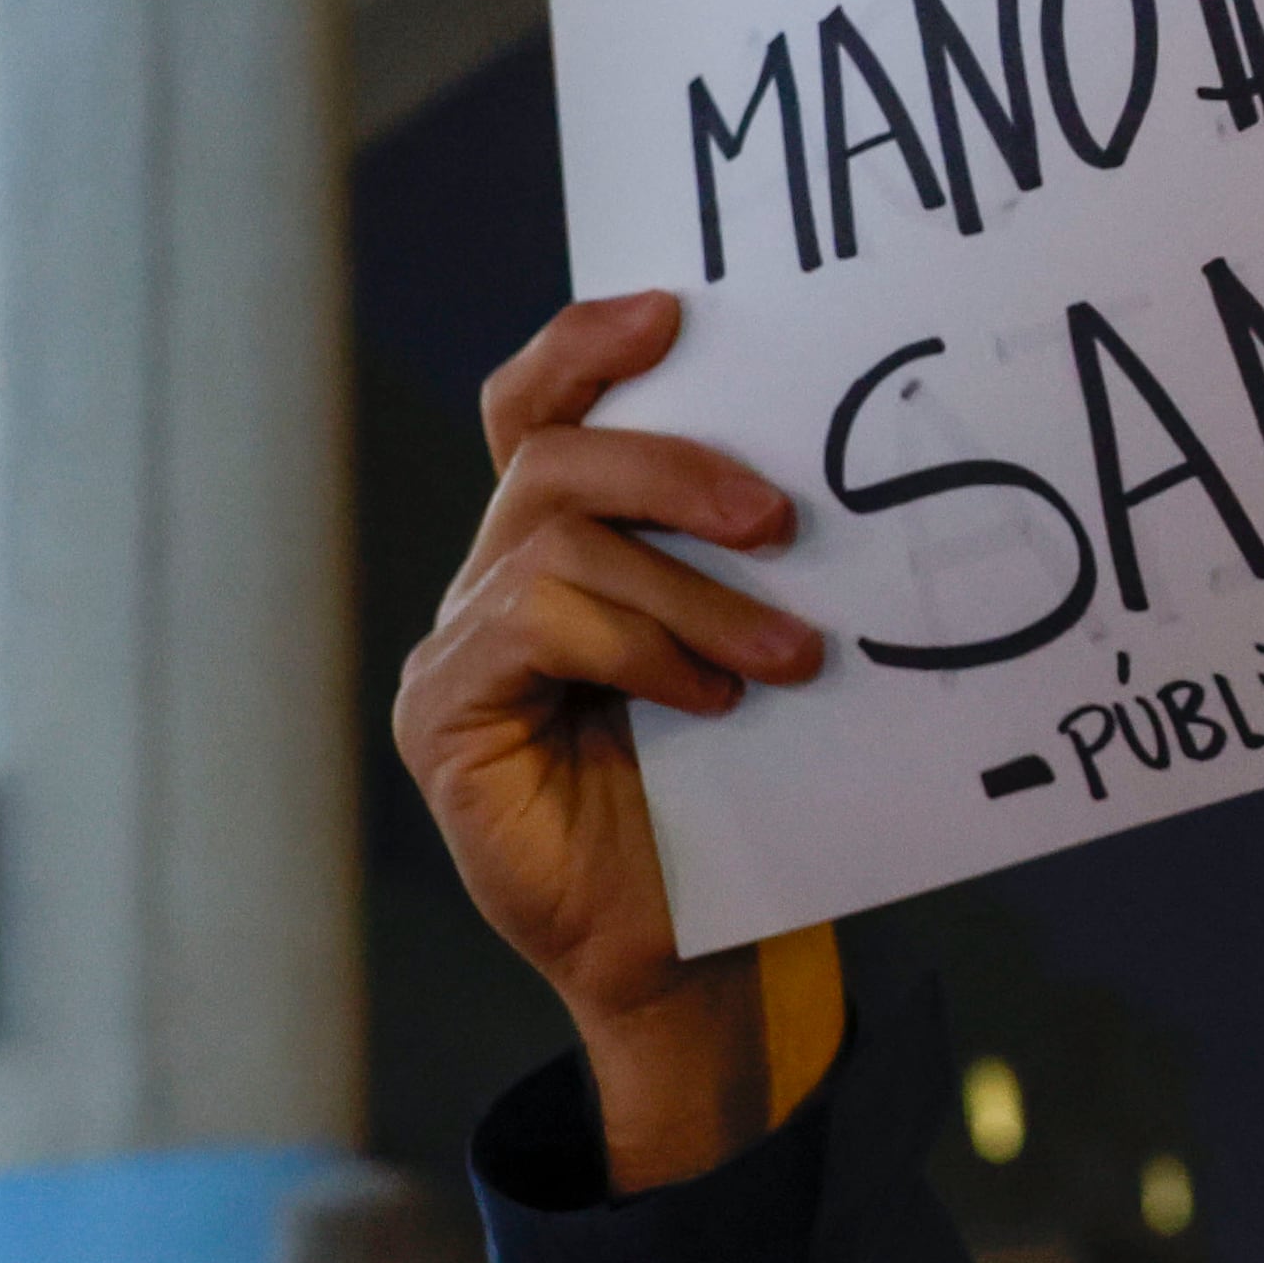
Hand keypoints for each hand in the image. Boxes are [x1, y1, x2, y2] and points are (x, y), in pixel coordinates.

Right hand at [392, 291, 843, 1184]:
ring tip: (787, 660)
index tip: (676, 311)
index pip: (538, 411)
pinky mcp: (443, 717)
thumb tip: (820, 468)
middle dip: (669, 467)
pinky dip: (633, 647)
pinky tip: (705, 701)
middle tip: (780, 521)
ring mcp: (456, 649)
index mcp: (557, 548)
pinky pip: (530, 627)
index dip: (585, 345)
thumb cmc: (727, 795)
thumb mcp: (742, 650)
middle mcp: (490, 583)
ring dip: (688, 593)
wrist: (692, 951)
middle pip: (548, 460)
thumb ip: (736, 562)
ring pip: (555, 545)